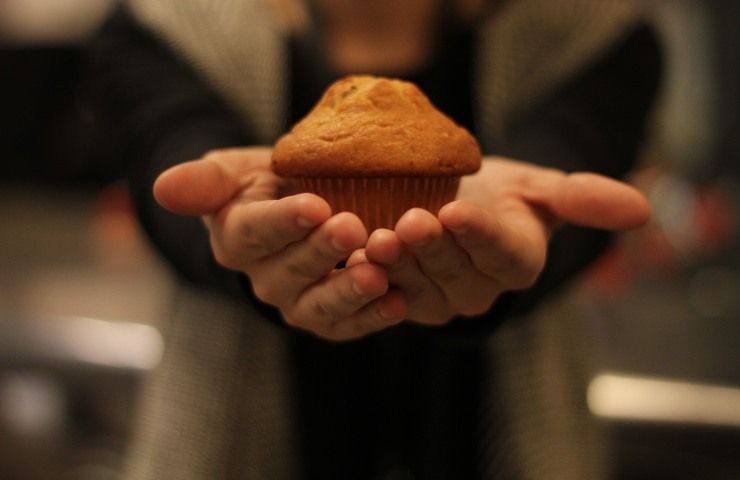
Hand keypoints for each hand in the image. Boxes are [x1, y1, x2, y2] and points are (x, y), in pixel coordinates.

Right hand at [153, 147, 405, 340]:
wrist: (307, 205)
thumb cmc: (270, 183)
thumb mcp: (237, 170)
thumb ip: (207, 181)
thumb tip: (162, 187)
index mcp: (237, 238)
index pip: (253, 232)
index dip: (282, 223)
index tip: (314, 206)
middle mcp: (264, 278)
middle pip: (289, 271)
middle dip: (321, 252)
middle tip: (352, 228)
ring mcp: (297, 303)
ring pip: (318, 305)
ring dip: (347, 291)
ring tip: (377, 274)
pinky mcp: (331, 319)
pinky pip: (348, 325)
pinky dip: (374, 316)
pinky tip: (399, 300)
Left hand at [356, 157, 650, 325]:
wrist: (458, 201)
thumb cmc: (502, 194)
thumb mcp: (540, 187)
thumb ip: (580, 197)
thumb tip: (642, 208)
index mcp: (517, 263)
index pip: (503, 254)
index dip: (480, 236)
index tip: (457, 209)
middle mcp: (479, 291)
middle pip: (455, 274)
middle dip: (433, 249)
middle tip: (410, 220)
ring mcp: (437, 300)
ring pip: (416, 288)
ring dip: (395, 265)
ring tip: (374, 237)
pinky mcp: (400, 299)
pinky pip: (383, 292)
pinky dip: (366, 276)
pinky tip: (349, 253)